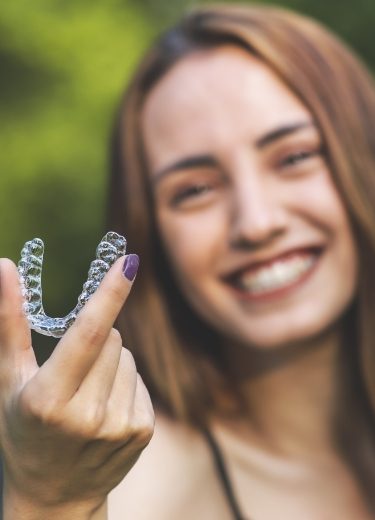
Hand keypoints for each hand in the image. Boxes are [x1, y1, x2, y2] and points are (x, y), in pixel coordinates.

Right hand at [0, 255, 153, 517]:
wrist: (53, 496)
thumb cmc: (22, 429)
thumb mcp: (8, 380)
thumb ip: (9, 322)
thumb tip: (5, 266)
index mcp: (48, 399)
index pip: (87, 334)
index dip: (109, 294)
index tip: (130, 261)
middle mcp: (88, 415)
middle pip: (112, 338)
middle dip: (95, 339)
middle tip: (72, 370)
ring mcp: (119, 426)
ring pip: (128, 356)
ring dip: (109, 362)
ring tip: (86, 394)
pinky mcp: (143, 432)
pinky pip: (139, 380)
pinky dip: (123, 383)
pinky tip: (104, 408)